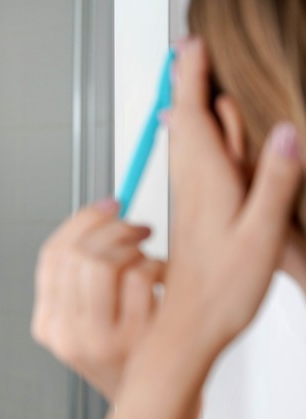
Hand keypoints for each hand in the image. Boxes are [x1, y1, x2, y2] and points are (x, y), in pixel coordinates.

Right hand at [32, 200, 163, 399]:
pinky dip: (158, 266)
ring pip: (106, 262)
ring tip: (148, 259)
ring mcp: (100, 340)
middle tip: (136, 227)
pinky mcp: (136, 341)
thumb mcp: (87, 319)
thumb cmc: (127, 352)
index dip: (82, 221)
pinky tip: (162, 278)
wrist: (155, 400)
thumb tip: (101, 212)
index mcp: (48, 325)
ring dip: (135, 248)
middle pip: (77, 254)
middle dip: (112, 227)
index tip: (107, 206)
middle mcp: (67, 335)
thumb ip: (82, 276)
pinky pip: (141, 276)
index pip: (52, 255)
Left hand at [165, 37, 302, 349]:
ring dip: (183, 105)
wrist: (190, 325)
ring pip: (182, 141)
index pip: (192, 116)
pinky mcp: (190, 213)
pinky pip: (188, 163)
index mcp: (207, 183)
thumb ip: (274, 181)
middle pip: (182, 121)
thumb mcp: (262, 234)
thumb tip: (282, 130)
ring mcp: (188, 200)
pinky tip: (193, 137)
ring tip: (186, 78)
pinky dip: (190, 137)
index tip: (191, 47)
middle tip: (185, 51)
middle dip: (184, 83)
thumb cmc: (224, 288)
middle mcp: (191, 186)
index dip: (191, 79)